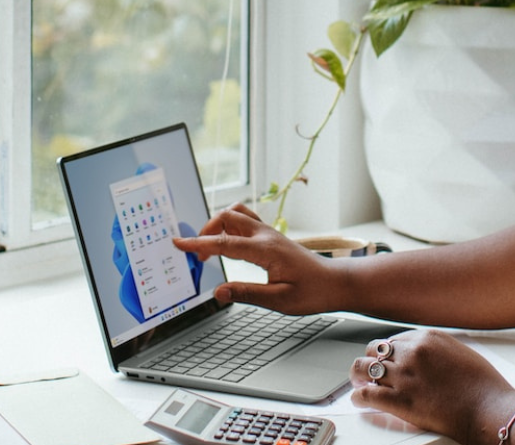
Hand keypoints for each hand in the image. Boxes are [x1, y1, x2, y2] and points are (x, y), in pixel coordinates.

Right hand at [171, 203, 348, 314]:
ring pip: (236, 213)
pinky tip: (227, 243)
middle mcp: (266, 236)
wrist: (335, 283)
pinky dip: (229, 226)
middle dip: (205, 232)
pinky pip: (245, 220)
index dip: (198, 244)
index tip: (179, 243)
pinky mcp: (272, 236)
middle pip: (227, 217)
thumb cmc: (312, 292)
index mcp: (266, 250)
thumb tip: (218, 292)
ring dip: (217, 225)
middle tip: (198, 256)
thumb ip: (246, 294)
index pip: (224, 244)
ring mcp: (269, 233)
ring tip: (211, 247)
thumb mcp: (279, 301)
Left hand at [350, 329, 514, 441]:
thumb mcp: (461, 352)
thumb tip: (426, 355)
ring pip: (363, 368)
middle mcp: (412, 353)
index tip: (386, 360)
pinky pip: (366, 394)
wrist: (488, 408)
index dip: (387, 352)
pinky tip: (359, 399)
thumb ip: (438, 350)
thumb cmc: (483, 385)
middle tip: (370, 370)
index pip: (394, 339)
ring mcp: (404, 376)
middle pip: (374, 350)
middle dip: (371, 360)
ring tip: (358, 382)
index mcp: (427, 338)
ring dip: (358, 375)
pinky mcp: (399, 400)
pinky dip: (358, 397)